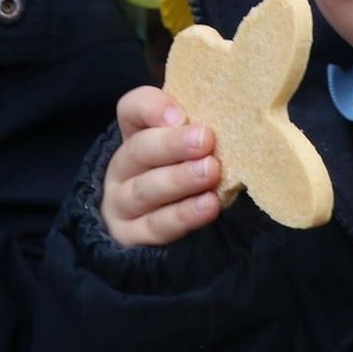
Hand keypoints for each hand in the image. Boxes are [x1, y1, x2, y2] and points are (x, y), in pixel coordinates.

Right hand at [100, 86, 221, 247]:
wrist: (159, 243)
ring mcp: (122, 204)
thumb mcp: (190, 151)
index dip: (152, 108)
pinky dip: (182, 215)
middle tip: (206, 140)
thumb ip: (200, 132)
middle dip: (172, 144)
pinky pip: (155, 226)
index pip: (131, 110)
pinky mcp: (131, 237)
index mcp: (136, 136)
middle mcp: (123, 168)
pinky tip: (208, 206)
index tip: (181, 115)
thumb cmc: (185, 178)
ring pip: (145, 189)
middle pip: (138, 150)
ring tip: (211, 172)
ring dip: (179, 179)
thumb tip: (230, 115)